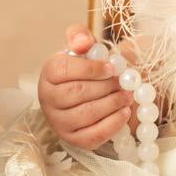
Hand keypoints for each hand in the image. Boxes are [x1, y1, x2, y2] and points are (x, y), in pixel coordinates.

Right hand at [36, 24, 134, 149]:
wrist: (88, 89)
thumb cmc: (85, 66)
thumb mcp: (83, 47)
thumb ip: (80, 36)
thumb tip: (84, 42)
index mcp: (49, 73)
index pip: (64, 70)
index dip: (91, 68)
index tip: (112, 67)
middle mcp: (47, 99)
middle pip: (76, 93)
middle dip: (106, 87)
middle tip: (125, 82)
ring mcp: (57, 122)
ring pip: (84, 114)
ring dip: (111, 104)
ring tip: (128, 95)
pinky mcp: (71, 139)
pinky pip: (91, 136)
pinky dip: (112, 125)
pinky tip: (125, 112)